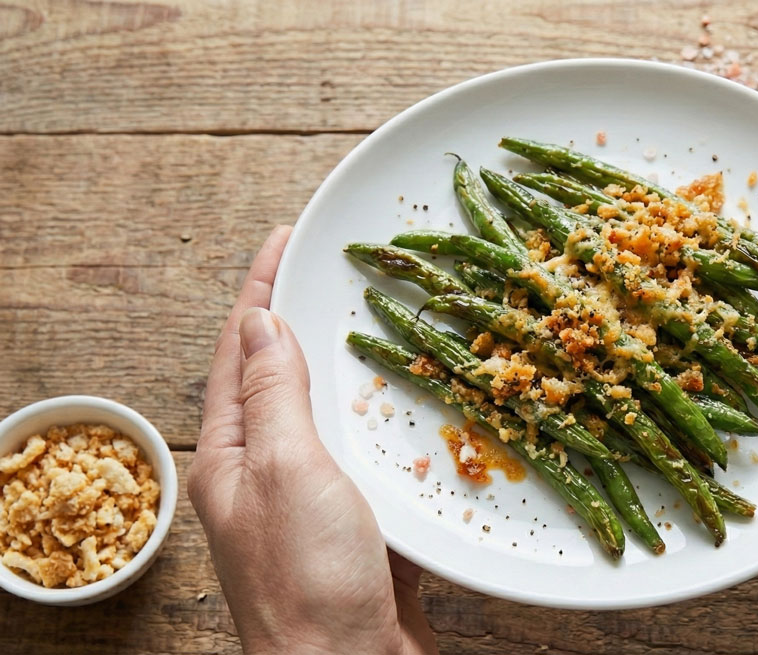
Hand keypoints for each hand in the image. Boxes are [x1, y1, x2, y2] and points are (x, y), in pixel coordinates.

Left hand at [189, 226, 437, 654]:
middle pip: (282, 374)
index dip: (260, 287)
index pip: (240, 349)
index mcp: (235, 454)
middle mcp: (270, 471)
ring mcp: (317, 497)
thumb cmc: (307, 578)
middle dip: (305, 315)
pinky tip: (420, 400)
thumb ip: (274, 396)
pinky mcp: (365, 522)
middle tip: (336, 263)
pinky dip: (394, 419)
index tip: (286, 236)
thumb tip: (259, 322)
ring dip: (355, 363)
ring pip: (333, 411)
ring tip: (381, 314)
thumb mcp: (284, 470)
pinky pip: (376, 453)